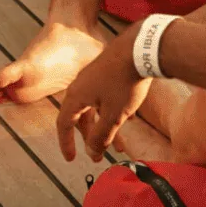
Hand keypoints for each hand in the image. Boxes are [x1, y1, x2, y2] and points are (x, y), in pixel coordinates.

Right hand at [55, 33, 150, 162]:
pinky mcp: (108, 70)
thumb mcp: (112, 116)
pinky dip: (112, 111)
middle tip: (98, 154)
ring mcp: (95, 76)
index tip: (71, 158)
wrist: (141, 48)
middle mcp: (81, 84)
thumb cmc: (124, 81)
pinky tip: (127, 118)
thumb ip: (100, 136)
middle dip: (90, 138)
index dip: (66, 143)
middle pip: (81, 116)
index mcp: (76, 95)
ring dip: (104, 125)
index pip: (64, 123)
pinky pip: (105, 96)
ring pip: (95, 106)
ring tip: (117, 142)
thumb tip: (92, 152)